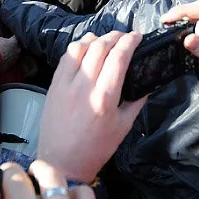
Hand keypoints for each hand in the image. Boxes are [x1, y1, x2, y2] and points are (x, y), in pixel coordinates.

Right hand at [0, 17, 19, 70]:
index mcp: (14, 41)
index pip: (18, 35)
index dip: (14, 33)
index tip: (11, 32)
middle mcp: (18, 49)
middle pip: (18, 43)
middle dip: (14, 41)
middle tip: (9, 39)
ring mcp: (16, 57)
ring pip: (17, 51)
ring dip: (13, 49)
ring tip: (8, 47)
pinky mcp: (13, 63)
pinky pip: (14, 57)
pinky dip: (11, 56)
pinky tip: (6, 55)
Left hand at [38, 30, 145, 182]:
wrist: (61, 163)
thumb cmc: (95, 149)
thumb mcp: (123, 127)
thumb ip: (136, 102)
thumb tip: (146, 83)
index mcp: (104, 98)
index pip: (118, 58)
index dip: (129, 42)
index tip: (137, 36)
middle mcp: (83, 87)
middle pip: (100, 47)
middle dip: (115, 36)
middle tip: (124, 36)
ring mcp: (65, 85)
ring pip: (80, 48)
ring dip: (95, 38)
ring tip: (105, 39)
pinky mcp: (52, 86)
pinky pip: (65, 58)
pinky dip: (77, 48)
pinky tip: (85, 48)